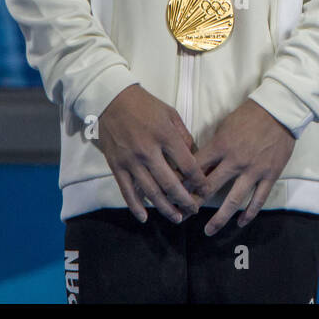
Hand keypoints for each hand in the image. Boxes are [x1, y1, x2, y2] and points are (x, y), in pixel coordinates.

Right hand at [96, 84, 207, 223]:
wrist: (112, 99)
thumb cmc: (145, 105)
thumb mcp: (170, 113)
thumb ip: (183, 135)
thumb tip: (193, 156)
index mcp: (165, 136)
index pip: (187, 165)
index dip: (199, 180)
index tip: (206, 190)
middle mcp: (148, 151)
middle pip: (170, 183)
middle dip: (185, 200)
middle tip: (194, 210)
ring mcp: (131, 161)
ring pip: (150, 192)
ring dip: (165, 208)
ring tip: (176, 218)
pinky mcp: (116, 166)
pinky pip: (127, 191)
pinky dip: (135, 207)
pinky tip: (145, 218)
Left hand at [195, 99, 295, 235]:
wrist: (280, 111)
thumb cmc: (249, 115)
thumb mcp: (224, 126)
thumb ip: (213, 147)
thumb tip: (199, 165)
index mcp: (221, 146)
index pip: (196, 168)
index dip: (182, 181)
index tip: (173, 193)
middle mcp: (235, 161)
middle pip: (210, 187)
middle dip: (194, 203)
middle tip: (184, 215)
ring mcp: (254, 170)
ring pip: (234, 200)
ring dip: (220, 218)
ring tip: (209, 231)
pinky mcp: (270, 175)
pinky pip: (259, 199)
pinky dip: (249, 213)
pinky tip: (241, 223)